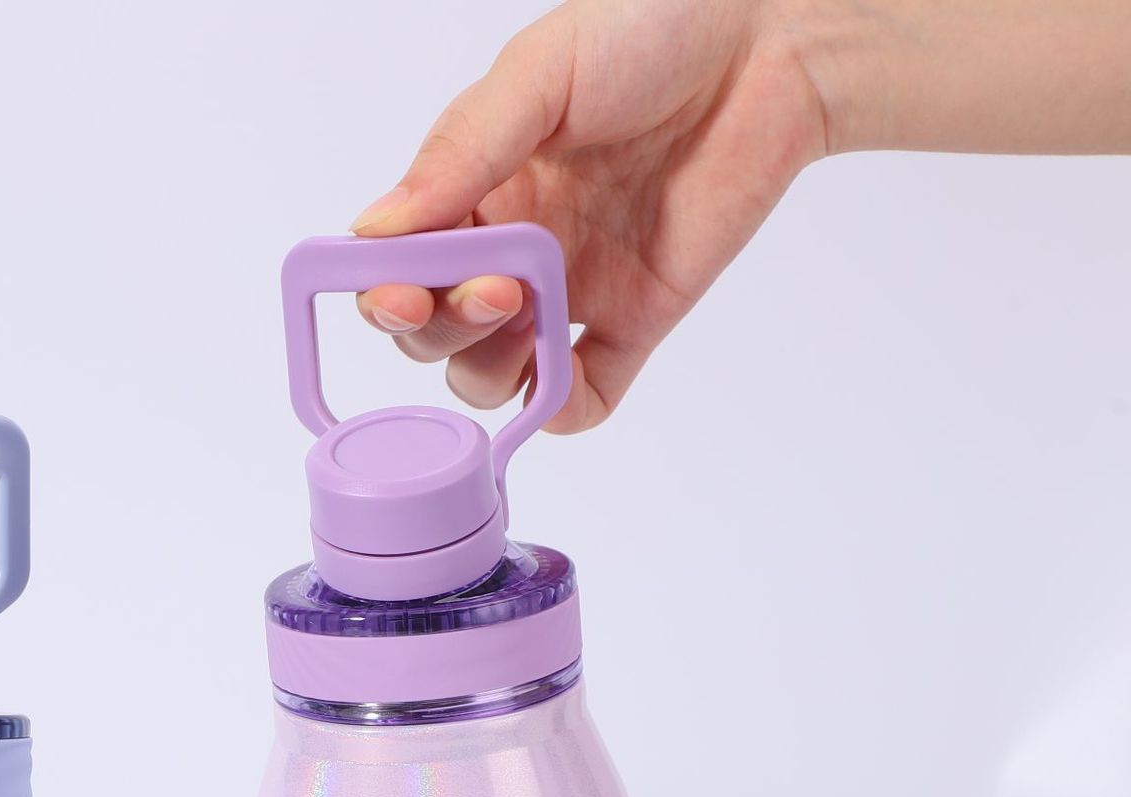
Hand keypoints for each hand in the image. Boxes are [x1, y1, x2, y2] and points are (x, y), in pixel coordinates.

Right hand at [352, 0, 831, 430]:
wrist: (771, 43)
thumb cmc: (652, 30)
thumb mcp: (541, 74)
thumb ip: (461, 152)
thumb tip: (376, 230)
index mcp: (474, 189)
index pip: (400, 269)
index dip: (389, 295)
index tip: (404, 293)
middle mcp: (510, 248)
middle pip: (436, 334)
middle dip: (445, 329)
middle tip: (497, 289)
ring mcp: (570, 291)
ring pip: (493, 375)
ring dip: (491, 369)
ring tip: (530, 317)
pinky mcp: (633, 321)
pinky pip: (582, 396)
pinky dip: (562, 409)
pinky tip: (561, 381)